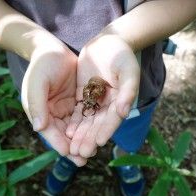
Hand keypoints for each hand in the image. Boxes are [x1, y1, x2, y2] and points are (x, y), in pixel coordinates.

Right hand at [21, 39, 86, 165]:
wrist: (52, 49)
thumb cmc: (41, 64)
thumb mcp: (37, 83)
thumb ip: (37, 105)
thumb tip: (38, 128)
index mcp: (38, 112)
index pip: (48, 132)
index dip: (58, 143)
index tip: (69, 154)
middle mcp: (50, 114)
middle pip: (62, 135)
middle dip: (72, 147)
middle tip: (84, 160)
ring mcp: (63, 109)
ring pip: (73, 129)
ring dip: (82, 140)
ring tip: (93, 151)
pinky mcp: (74, 102)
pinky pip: (82, 117)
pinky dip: (88, 126)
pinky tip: (97, 134)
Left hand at [66, 34, 139, 159]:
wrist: (107, 42)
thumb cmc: (121, 55)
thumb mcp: (129, 70)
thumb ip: (128, 90)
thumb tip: (123, 112)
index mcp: (120, 101)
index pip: (113, 120)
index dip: (106, 131)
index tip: (98, 142)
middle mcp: (108, 105)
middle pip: (98, 125)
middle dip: (89, 139)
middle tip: (81, 153)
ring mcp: (95, 101)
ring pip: (86, 121)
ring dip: (80, 136)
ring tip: (72, 149)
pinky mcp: (83, 95)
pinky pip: (77, 111)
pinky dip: (73, 122)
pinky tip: (66, 132)